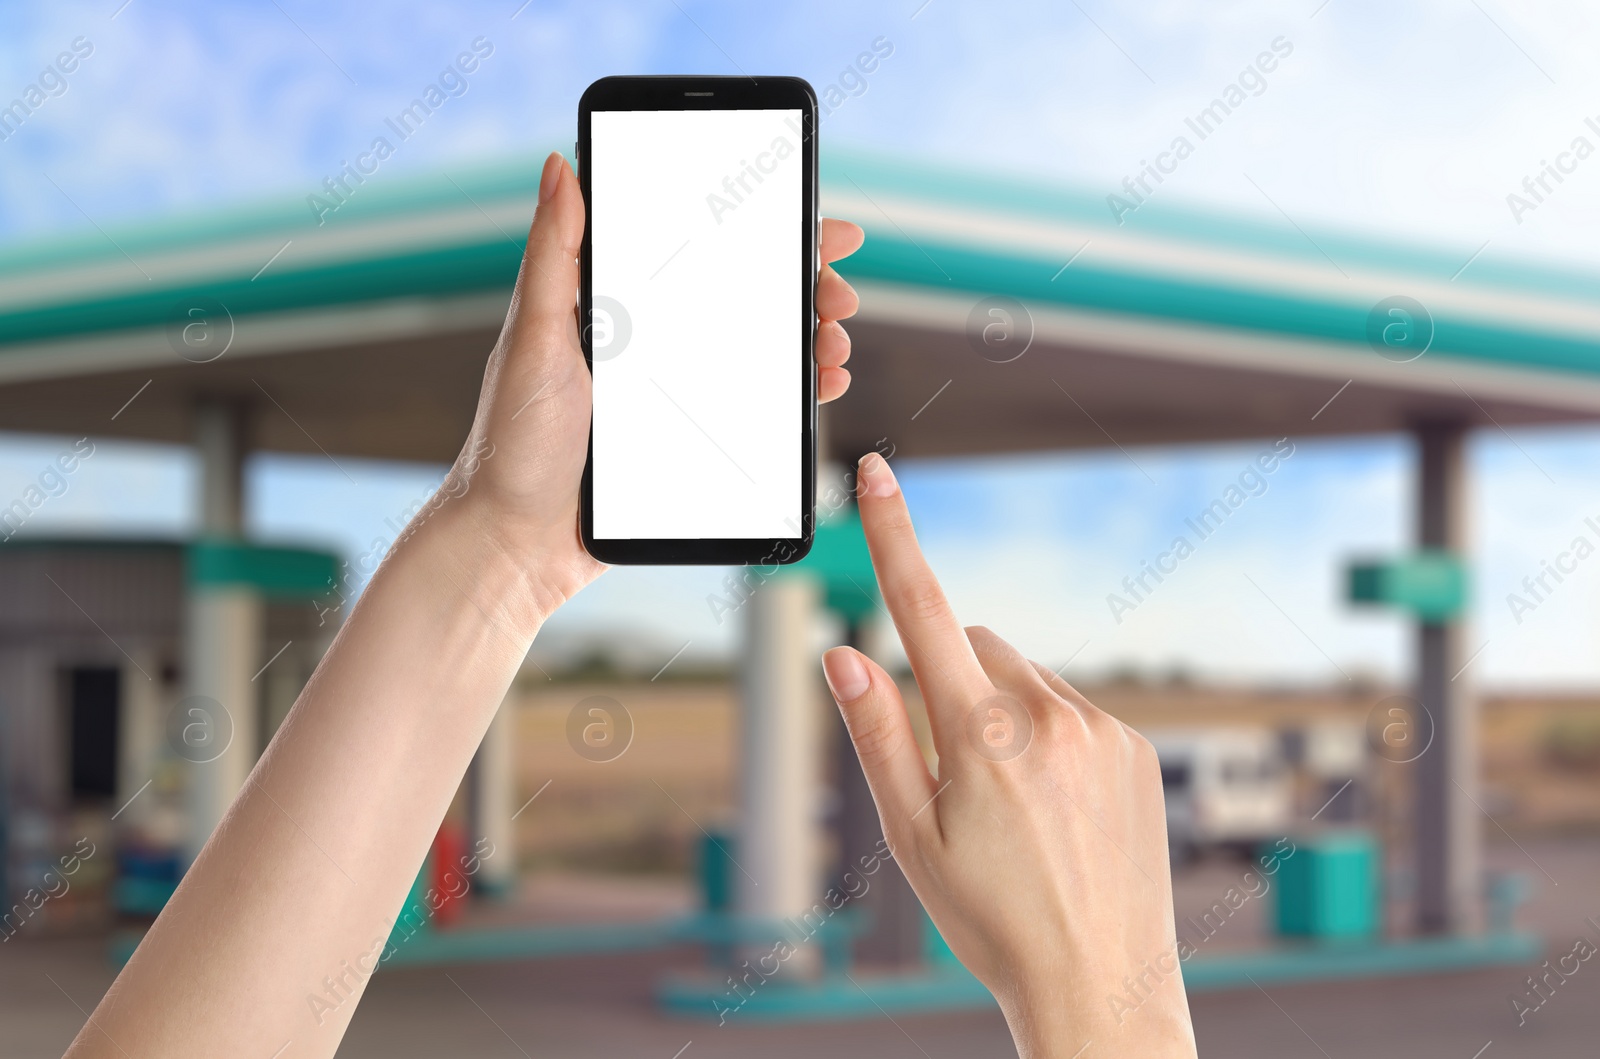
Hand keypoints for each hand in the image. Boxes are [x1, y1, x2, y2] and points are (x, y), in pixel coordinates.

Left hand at [448, 151, 864, 618]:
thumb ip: (554, 254)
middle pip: (745, 298)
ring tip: (834, 345)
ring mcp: (674, 395)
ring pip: (759, 353)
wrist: (515, 544)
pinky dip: (794, 394)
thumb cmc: (510, 442)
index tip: (820, 226)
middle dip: (805, 289)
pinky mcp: (687, 444)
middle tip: (839, 296)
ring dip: (808, 341)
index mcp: (614, 306)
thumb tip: (558, 164)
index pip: (701, 250)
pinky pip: (754, 411)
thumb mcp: (533, 338)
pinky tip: (821, 387)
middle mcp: (651, 344)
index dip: (765, 230)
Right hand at [822, 453, 1196, 1058]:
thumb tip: (843, 653)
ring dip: (1005, 713)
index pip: (921, 610)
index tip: (879, 474)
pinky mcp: (1137, 747)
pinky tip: (1056, 809)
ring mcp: (1101, 729)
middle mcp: (1047, 716)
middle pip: (976, 647)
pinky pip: (1074, 708)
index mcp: (979, 736)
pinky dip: (1052, 736)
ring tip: (1015, 806)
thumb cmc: (990, 919)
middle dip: (954, 683)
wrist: (1097, 984)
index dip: (893, 535)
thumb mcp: (910, 837)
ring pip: (1026, 679)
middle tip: (956, 775)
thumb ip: (876, 733)